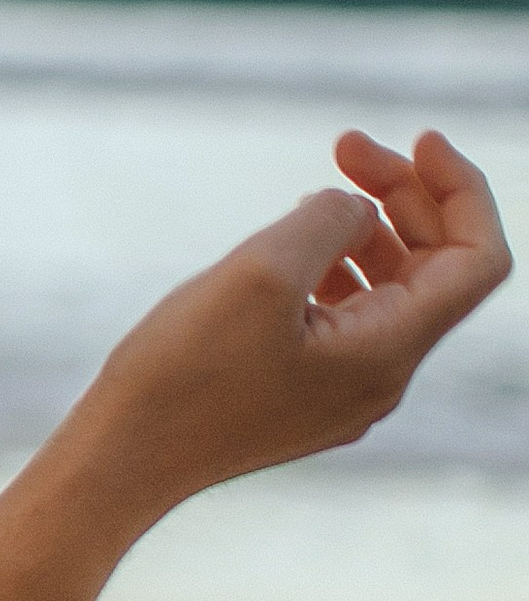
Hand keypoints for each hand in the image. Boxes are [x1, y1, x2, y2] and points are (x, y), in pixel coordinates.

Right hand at [77, 128, 509, 520]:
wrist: (122, 461)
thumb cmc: (183, 374)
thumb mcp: (261, 272)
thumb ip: (330, 219)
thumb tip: (356, 208)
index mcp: (388, 352)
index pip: (477, 260)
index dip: (461, 189)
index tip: (418, 139)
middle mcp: (381, 378)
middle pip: (436, 268)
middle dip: (402, 196)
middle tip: (344, 145)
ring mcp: (343, 390)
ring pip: (391, 290)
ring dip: (369, 227)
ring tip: (316, 189)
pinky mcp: (303, 393)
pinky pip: (348, 316)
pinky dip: (336, 265)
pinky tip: (290, 245)